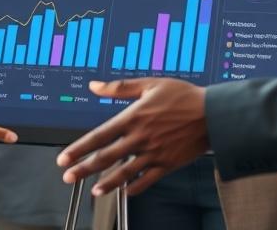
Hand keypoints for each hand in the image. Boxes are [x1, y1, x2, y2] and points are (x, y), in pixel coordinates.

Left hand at [56, 78, 208, 195]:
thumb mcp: (150, 84)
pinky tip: (124, 191)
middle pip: (106, 157)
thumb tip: (94, 85)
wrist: (213, 113)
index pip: (99, 136)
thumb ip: (119, 87)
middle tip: (67, 177)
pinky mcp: (167, 164)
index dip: (79, 148)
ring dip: (106, 183)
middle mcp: (140, 138)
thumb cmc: (183, 96)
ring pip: (124, 172)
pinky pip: (147, 180)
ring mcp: (153, 153)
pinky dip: (134, 187)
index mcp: (133, 117)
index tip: (64, 157)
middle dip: (84, 169)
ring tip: (92, 191)